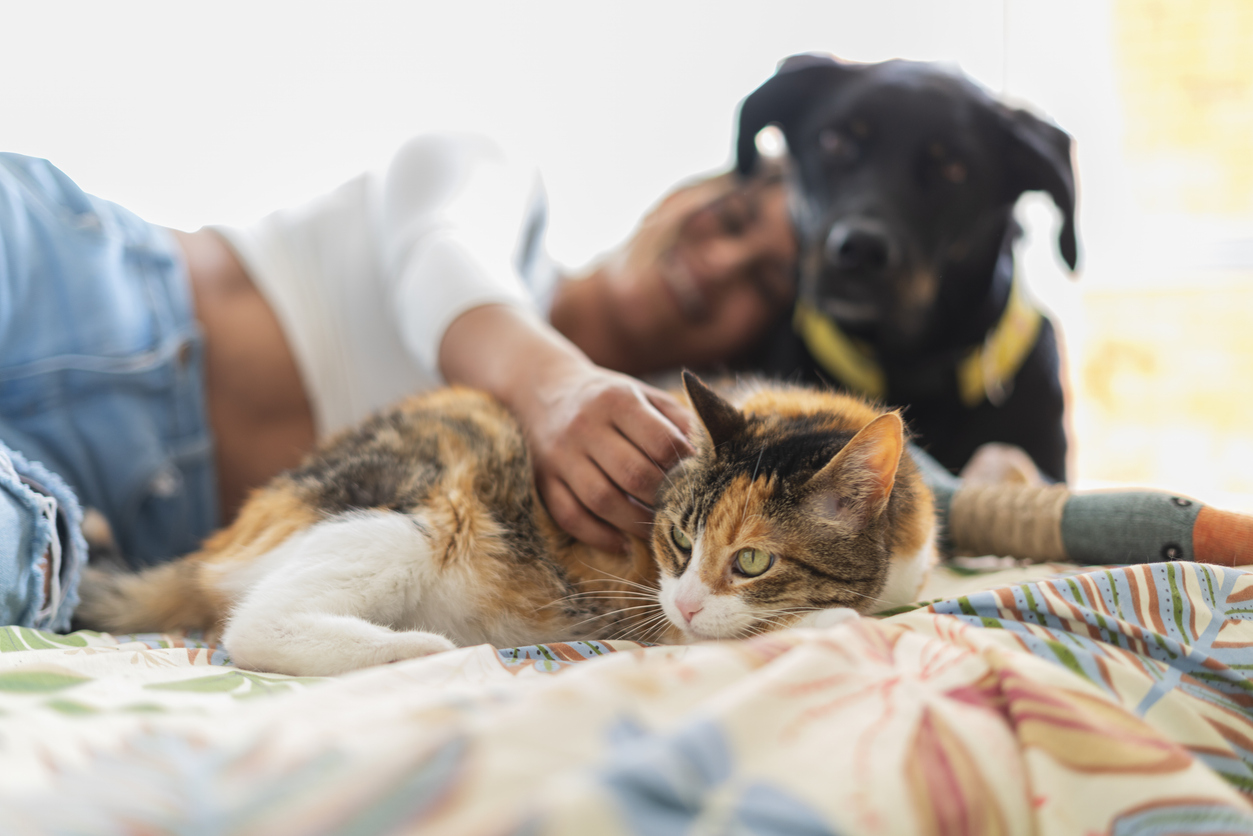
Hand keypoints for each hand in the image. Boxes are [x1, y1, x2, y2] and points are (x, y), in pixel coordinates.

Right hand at [512, 362, 693, 551]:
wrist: (543, 391)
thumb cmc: (608, 399)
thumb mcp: (644, 395)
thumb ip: (679, 420)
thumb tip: (717, 453)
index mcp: (616, 400)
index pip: (661, 442)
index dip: (685, 466)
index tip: (700, 481)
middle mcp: (585, 426)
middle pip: (633, 474)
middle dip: (664, 499)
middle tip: (682, 512)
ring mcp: (560, 456)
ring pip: (602, 500)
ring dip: (635, 523)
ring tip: (656, 531)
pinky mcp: (543, 480)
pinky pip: (570, 516)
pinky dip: (598, 536)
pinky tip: (622, 543)